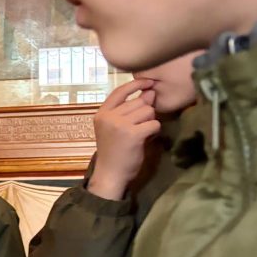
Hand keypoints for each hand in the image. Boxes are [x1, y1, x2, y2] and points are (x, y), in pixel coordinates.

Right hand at [87, 79, 160, 200]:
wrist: (110, 174)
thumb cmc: (113, 151)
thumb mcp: (113, 127)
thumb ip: (127, 110)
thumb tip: (149, 93)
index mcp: (101, 113)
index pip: (120, 91)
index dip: (136, 84)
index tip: (148, 82)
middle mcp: (108, 117)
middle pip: (139, 102)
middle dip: (145, 112)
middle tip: (139, 127)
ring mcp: (120, 125)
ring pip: (148, 111)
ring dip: (150, 121)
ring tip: (142, 133)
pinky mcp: (133, 134)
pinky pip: (154, 123)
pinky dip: (154, 131)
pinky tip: (146, 139)